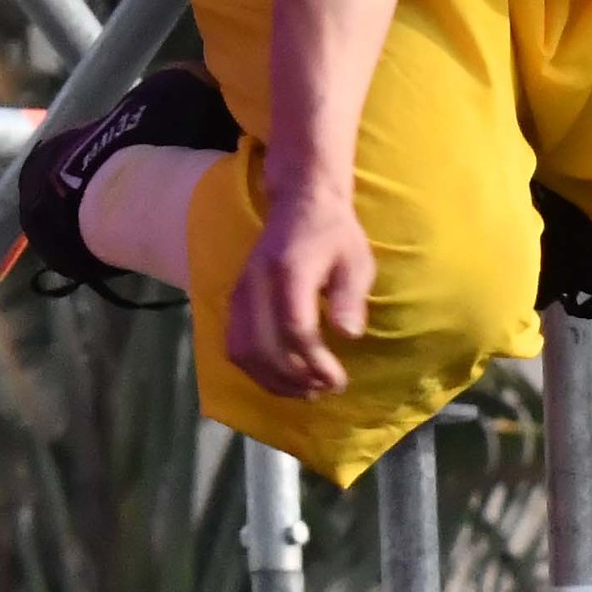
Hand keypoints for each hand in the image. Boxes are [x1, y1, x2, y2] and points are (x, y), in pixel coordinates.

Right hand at [226, 179, 373, 396]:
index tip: (337, 380)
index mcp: (289, 270)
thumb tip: (349, 334)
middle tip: (323, 389)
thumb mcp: (356, 259)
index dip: (314, 362)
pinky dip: (256, 369)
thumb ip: (351, 296)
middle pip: (263, 347)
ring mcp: (241, 291)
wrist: (301, 202)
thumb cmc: (334, 232)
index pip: (294, 329)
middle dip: (293, 378)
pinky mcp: (234, 299)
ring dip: (271, 380)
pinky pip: (235, 344)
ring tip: (304, 390)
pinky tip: (282, 377)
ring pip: (242, 351)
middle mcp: (257, 283)